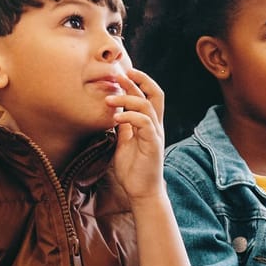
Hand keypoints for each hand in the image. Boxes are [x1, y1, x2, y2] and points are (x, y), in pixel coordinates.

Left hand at [106, 67, 166, 200]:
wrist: (141, 192)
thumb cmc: (133, 169)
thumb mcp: (125, 143)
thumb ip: (124, 127)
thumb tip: (116, 112)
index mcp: (149, 124)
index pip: (149, 96)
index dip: (139, 82)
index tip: (123, 73)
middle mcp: (155, 126)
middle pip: (156, 94)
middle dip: (141, 80)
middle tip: (122, 73)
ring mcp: (155, 134)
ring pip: (148, 106)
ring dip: (127, 98)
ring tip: (108, 99)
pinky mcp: (153, 144)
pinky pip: (144, 123)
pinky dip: (130, 116)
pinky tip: (116, 117)